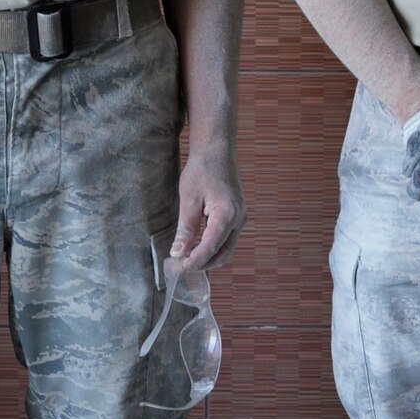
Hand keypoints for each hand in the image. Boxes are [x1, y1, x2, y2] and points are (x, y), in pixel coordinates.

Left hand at [171, 143, 246, 270]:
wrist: (217, 150)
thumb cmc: (202, 169)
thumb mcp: (189, 198)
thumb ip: (186, 228)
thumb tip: (178, 252)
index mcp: (227, 214)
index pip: (211, 246)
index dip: (196, 260)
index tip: (180, 268)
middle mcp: (239, 219)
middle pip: (223, 254)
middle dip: (203, 264)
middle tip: (181, 266)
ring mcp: (241, 219)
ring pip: (227, 249)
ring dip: (209, 258)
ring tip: (187, 259)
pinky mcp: (237, 217)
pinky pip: (227, 240)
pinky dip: (214, 248)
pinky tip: (197, 247)